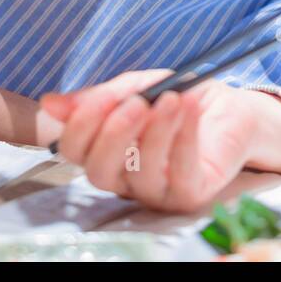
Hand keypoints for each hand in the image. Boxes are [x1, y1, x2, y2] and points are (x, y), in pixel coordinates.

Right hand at [41, 75, 257, 212]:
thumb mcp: (138, 87)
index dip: (82, 124)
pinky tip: (189, 108)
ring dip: (156, 131)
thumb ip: (101, 96)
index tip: (106, 95)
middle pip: (99, 172)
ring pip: (140, 173)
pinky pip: (179, 172)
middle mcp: (125, 178)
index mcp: (106, 152)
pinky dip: (183, 136)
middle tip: (136, 103)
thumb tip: (50, 103)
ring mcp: (157, 191)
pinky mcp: (189, 194)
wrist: (231, 108)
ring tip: (172, 98)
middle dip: (114, 134)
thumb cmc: (179, 98)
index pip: (75, 151)